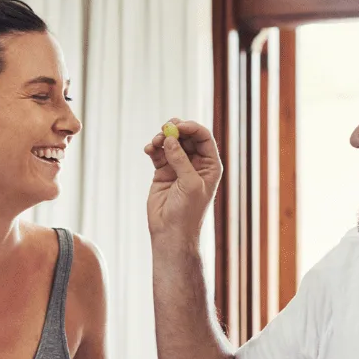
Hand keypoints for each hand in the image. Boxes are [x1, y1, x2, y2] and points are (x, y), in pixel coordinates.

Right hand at [144, 119, 222, 246]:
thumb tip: (171, 138)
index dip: (192, 128)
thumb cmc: (187, 212)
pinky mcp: (163, 172)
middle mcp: (195, 163)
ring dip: (162, 138)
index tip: (178, 126)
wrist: (171, 233)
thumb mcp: (189, 184)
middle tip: (164, 129)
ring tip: (154, 143)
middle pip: (186, 136)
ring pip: (171, 142)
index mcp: (209, 165)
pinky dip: (153, 148)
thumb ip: (180, 159)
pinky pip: (158, 153)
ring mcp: (178, 167)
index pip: (203, 138)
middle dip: (175, 130)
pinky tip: (148, 150)